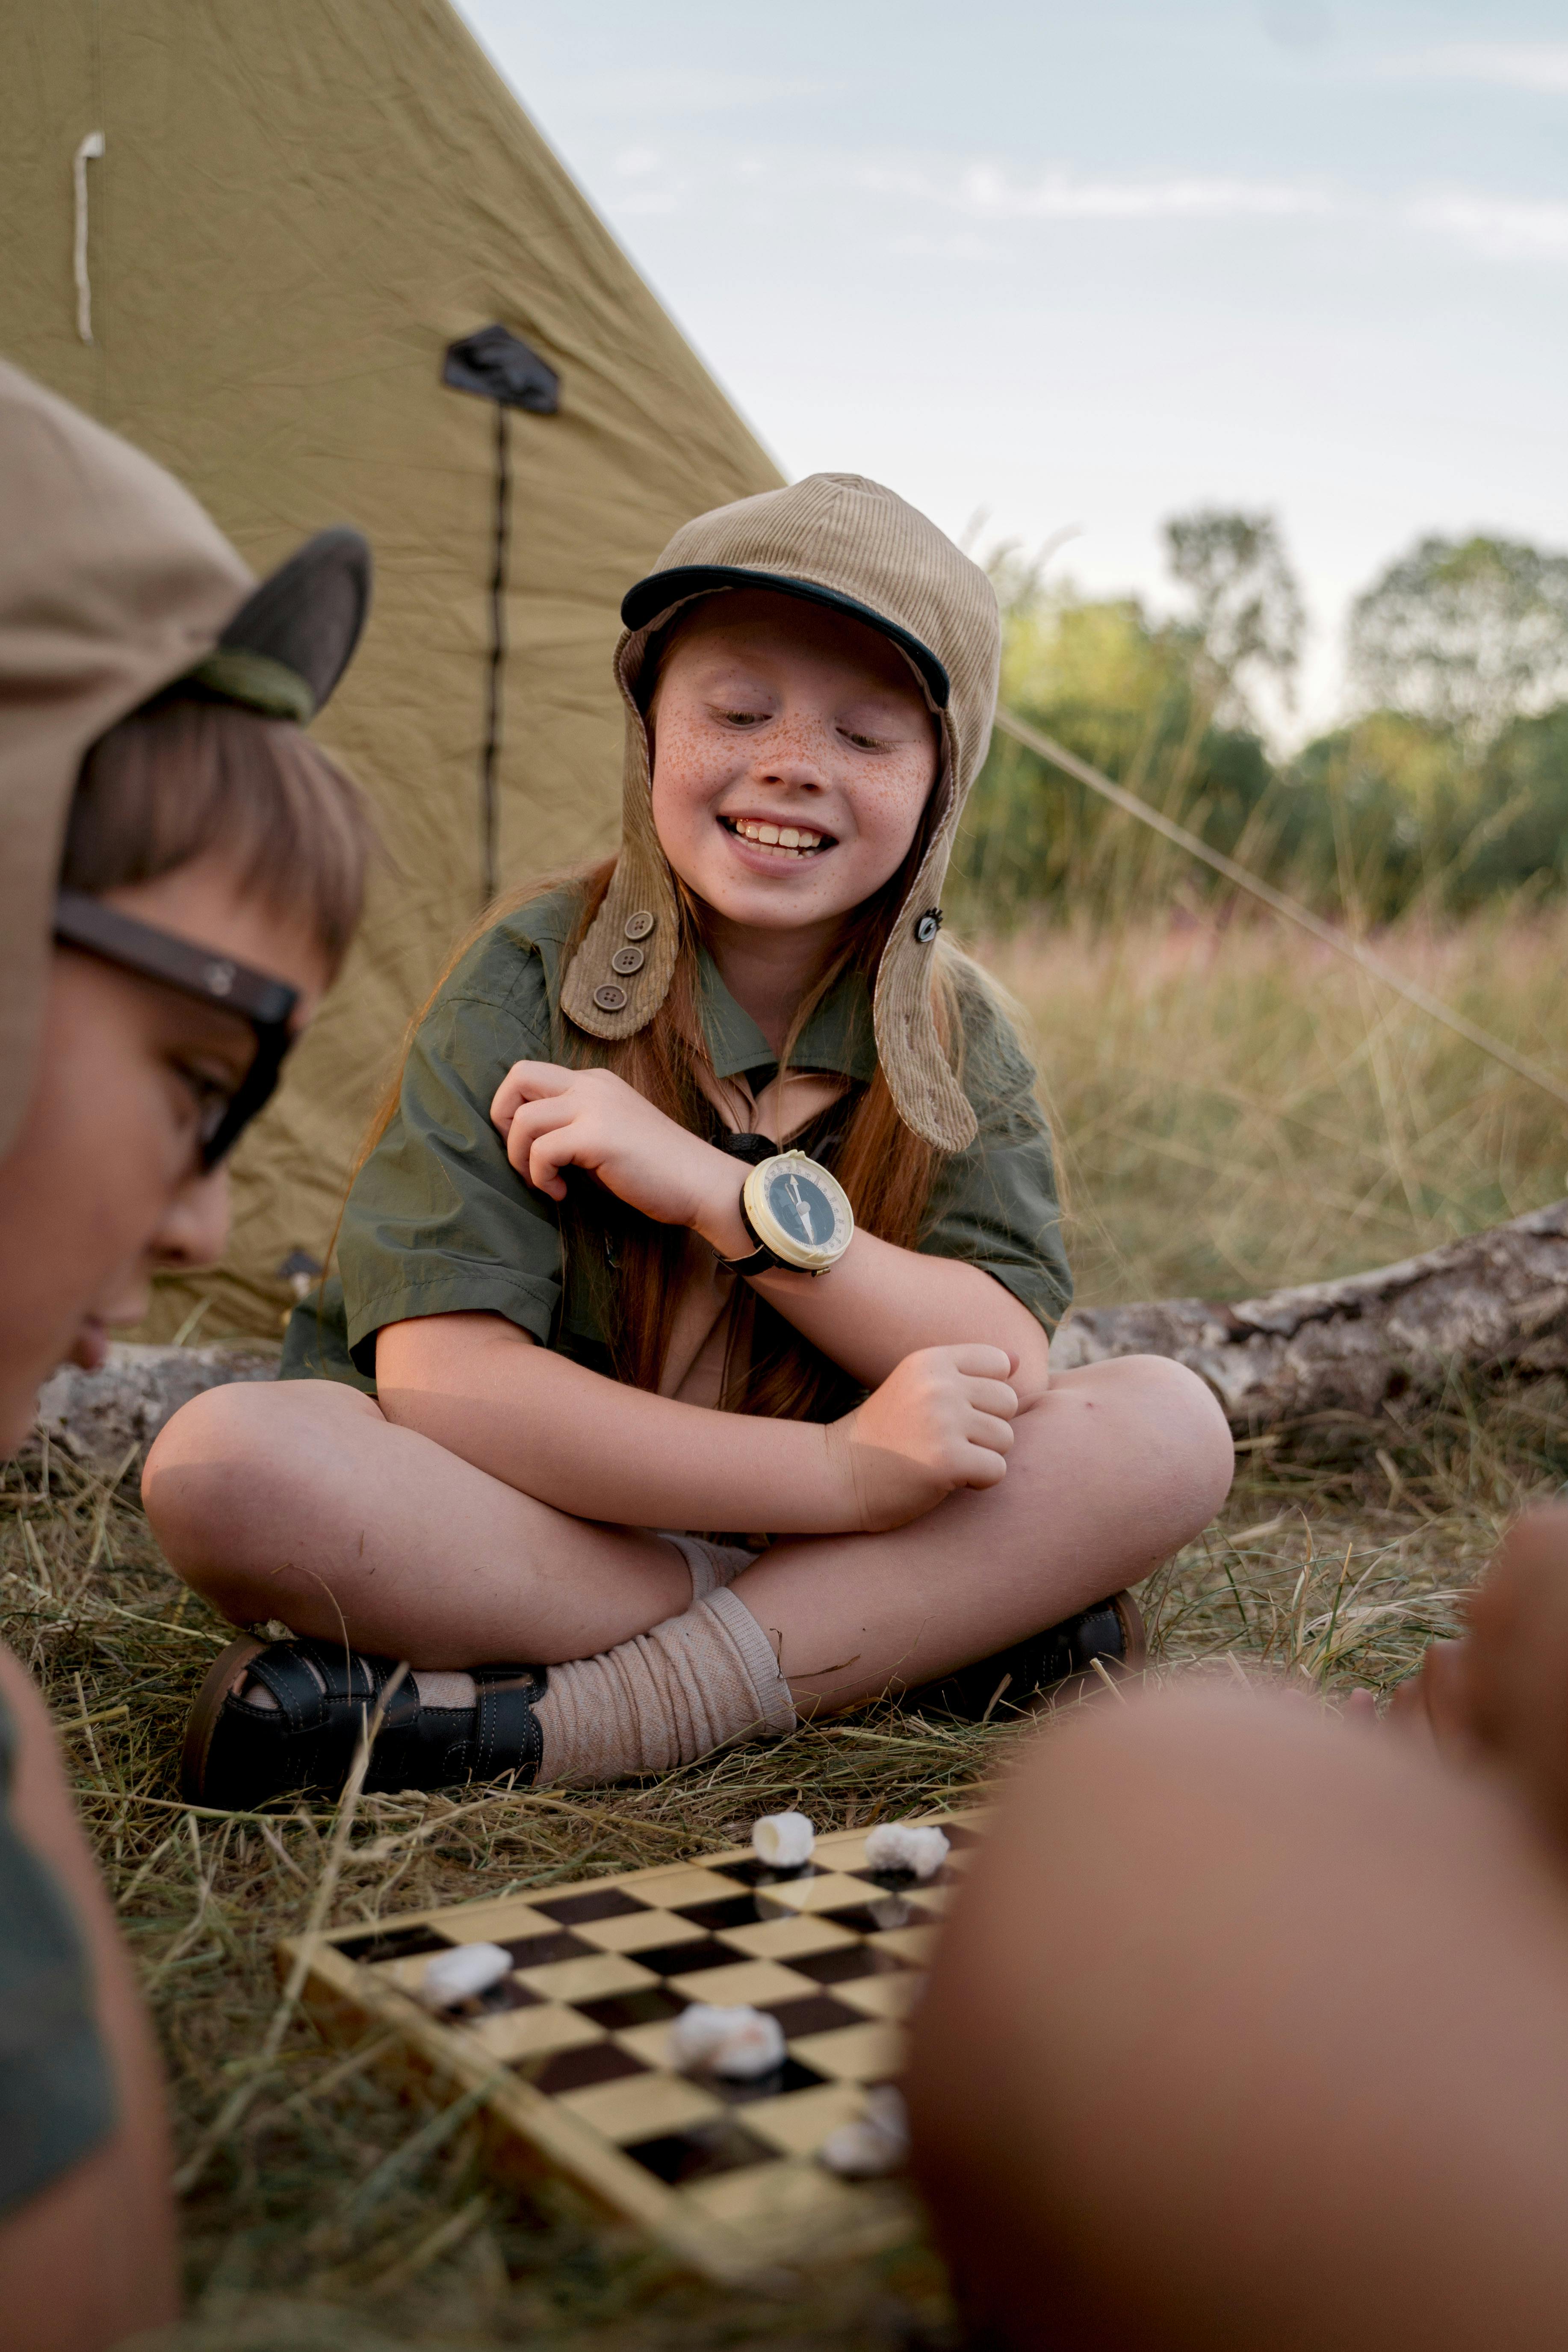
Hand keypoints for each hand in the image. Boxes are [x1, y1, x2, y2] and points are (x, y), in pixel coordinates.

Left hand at [490, 1061, 746, 1242]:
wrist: (701, 1182)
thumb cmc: (657, 1169)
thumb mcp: (610, 1132)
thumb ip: (575, 1124)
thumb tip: (528, 1140)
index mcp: (595, 1081)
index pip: (530, 1074)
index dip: (514, 1109)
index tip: (529, 1147)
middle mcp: (592, 1085)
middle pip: (518, 1077)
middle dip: (502, 1119)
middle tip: (522, 1157)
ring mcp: (596, 1107)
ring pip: (524, 1119)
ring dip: (521, 1158)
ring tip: (546, 1182)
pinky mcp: (598, 1136)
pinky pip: (543, 1151)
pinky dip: (541, 1176)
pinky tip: (562, 1192)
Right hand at [829, 1345, 1019, 1531]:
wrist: (838, 1475)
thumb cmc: (884, 1434)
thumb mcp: (917, 1387)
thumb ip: (967, 1372)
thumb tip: (1021, 1360)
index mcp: (931, 1360)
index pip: (998, 1362)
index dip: (987, 1394)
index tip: (959, 1412)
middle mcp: (939, 1384)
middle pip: (1008, 1401)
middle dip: (988, 1428)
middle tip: (953, 1442)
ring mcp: (943, 1420)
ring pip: (1006, 1438)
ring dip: (983, 1457)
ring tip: (947, 1460)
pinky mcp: (947, 1459)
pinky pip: (997, 1470)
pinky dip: (979, 1482)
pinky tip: (949, 1480)